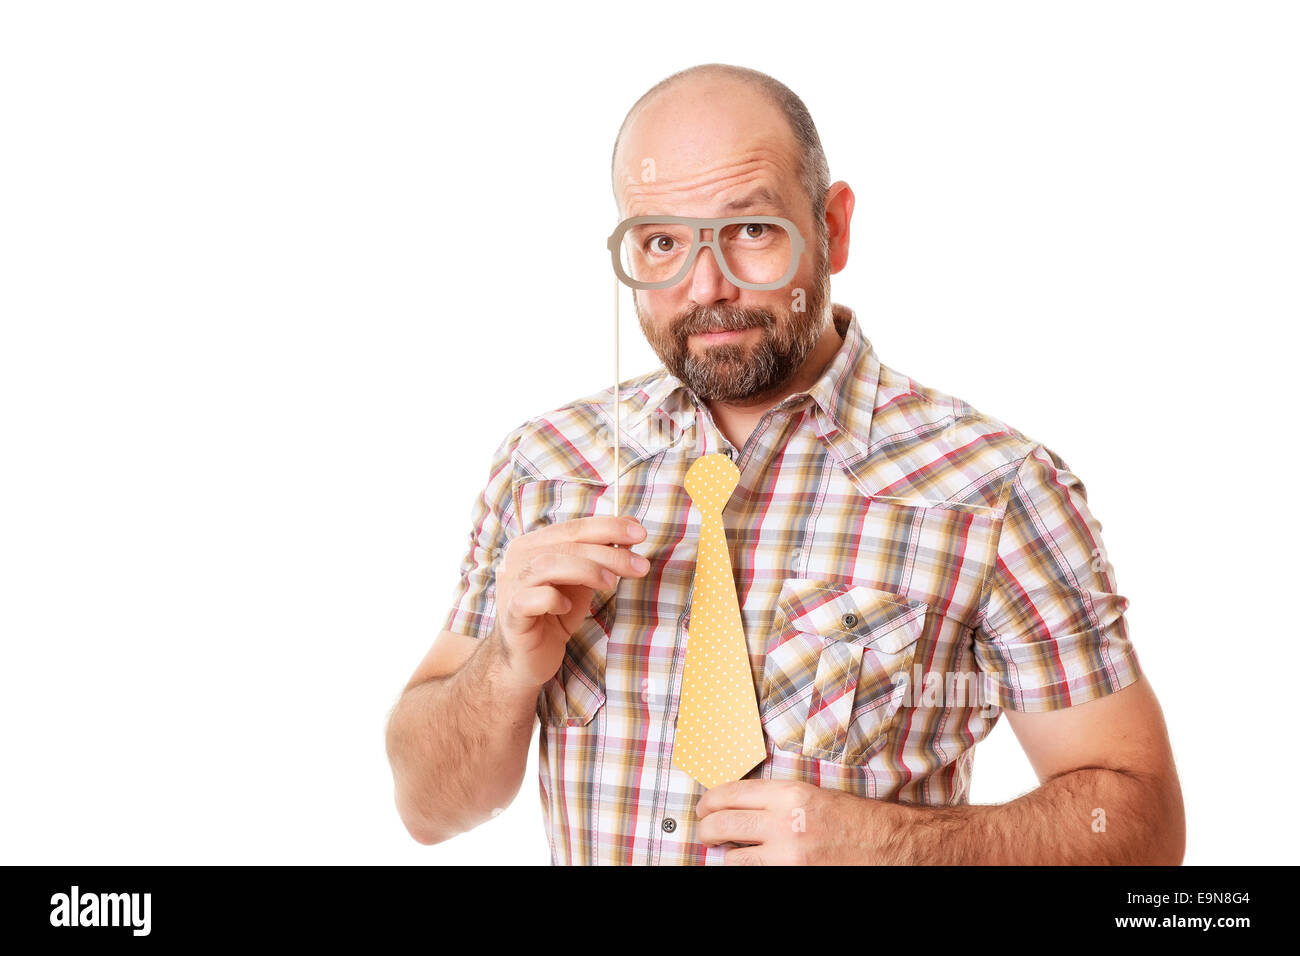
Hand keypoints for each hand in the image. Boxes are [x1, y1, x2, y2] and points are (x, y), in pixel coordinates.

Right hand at [490, 515, 648, 688]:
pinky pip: (530, 598)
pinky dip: (552, 599)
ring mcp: (511, 586)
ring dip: (586, 570)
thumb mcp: (583, 581)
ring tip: (611, 584)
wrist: (527, 659)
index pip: (574, 527)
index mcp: (534, 544)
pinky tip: (567, 608)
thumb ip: (601, 554)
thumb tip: (631, 525)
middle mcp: (518, 559)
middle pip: (566, 544)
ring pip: (547, 565)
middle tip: (640, 565)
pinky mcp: (511, 615)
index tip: (640, 533)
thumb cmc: (555, 616)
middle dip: (608, 553)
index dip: (608, 527)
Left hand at [695, 779, 896, 864]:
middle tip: (706, 833)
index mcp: (788, 794)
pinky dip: (747, 871)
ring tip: (731, 854)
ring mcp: (787, 856)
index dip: (708, 802)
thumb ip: (772, 799)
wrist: (888, 846)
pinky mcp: (792, 876)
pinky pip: (754, 876)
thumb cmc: (852, 819)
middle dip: (706, 830)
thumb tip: (736, 807)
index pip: (729, 794)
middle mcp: (784, 823)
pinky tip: (752, 866)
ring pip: (732, 859)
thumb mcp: (810, 795)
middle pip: (722, 824)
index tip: (703, 808)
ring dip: (727, 857)